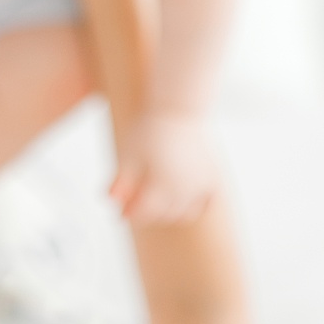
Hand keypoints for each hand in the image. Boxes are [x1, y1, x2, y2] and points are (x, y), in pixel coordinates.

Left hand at [110, 110, 219, 224]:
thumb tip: (109, 200)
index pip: (145, 213)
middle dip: (147, 215)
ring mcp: (202, 185)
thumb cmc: (149, 129)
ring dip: (169, 215)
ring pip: (185, 213)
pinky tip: (182, 203)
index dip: (130, 215)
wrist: (180, 108)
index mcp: (162, 185)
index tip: (119, 215)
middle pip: (164, 215)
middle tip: (134, 208)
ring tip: (155, 205)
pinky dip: (195, 208)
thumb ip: (121, 180)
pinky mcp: (213, 176)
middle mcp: (185, 190)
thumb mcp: (128, 153)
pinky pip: (207, 203)